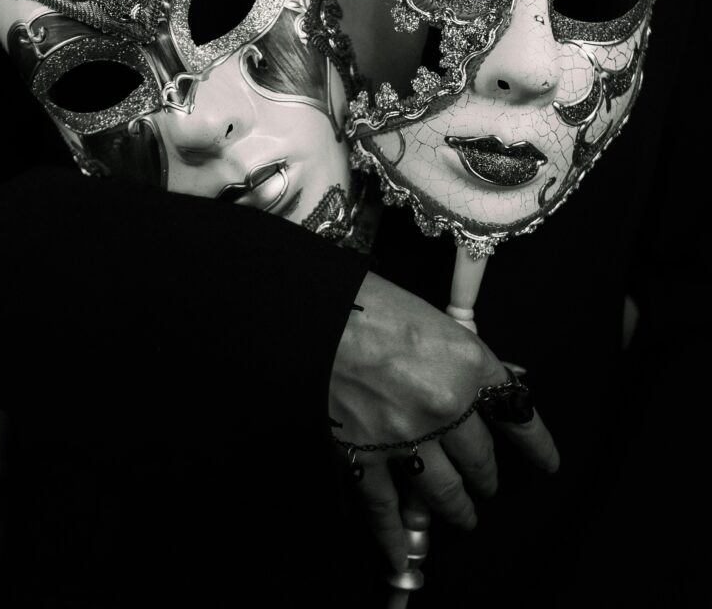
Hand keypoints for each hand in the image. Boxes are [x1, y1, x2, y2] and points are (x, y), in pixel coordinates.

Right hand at [330, 272, 559, 571]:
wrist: (313, 315)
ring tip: (463, 515)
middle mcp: (446, 405)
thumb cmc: (368, 304)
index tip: (547, 461)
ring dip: (458, 508)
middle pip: (481, 458)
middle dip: (487, 476)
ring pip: (446, 491)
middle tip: (487, 483)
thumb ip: (461, 355)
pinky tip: (402, 556)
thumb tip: (492, 379)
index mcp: (468, 363)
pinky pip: (386, 508)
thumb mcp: (431, 318)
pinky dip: (393, 536)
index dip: (537, 443)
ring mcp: (407, 437)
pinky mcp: (366, 457)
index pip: (516, 412)